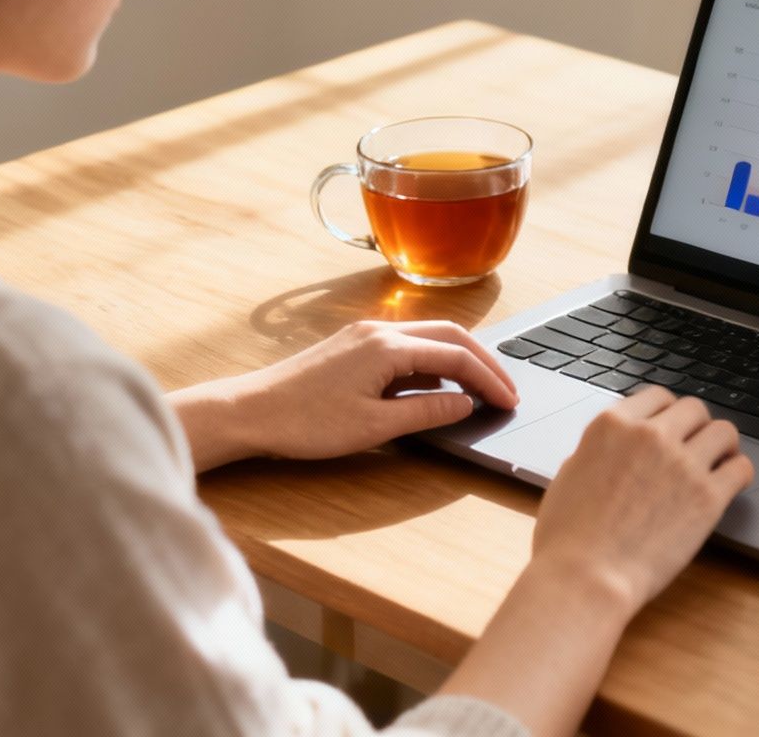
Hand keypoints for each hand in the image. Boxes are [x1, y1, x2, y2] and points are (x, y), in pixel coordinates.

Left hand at [168, 319, 517, 468]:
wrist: (249, 411)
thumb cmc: (304, 423)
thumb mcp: (373, 427)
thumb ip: (426, 414)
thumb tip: (465, 404)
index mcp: (388, 347)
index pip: (457, 356)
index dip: (489, 380)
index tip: (509, 402)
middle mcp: (379, 331)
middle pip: (450, 335)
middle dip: (484, 361)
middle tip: (506, 390)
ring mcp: (364, 335)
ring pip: (428, 336)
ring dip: (459, 358)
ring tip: (479, 388)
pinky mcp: (352, 346)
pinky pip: (406, 344)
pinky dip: (432, 360)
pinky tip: (435, 386)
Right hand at [529, 386, 754, 617]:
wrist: (586, 577)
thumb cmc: (567, 539)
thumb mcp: (567, 477)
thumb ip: (595, 454)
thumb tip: (608, 453)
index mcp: (612, 425)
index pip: (658, 397)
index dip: (669, 413)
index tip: (674, 427)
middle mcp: (651, 435)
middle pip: (694, 409)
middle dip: (697, 427)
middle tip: (697, 446)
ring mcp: (683, 463)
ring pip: (724, 432)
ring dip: (723, 446)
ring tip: (721, 461)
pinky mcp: (708, 496)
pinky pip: (741, 468)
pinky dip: (739, 472)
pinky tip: (731, 484)